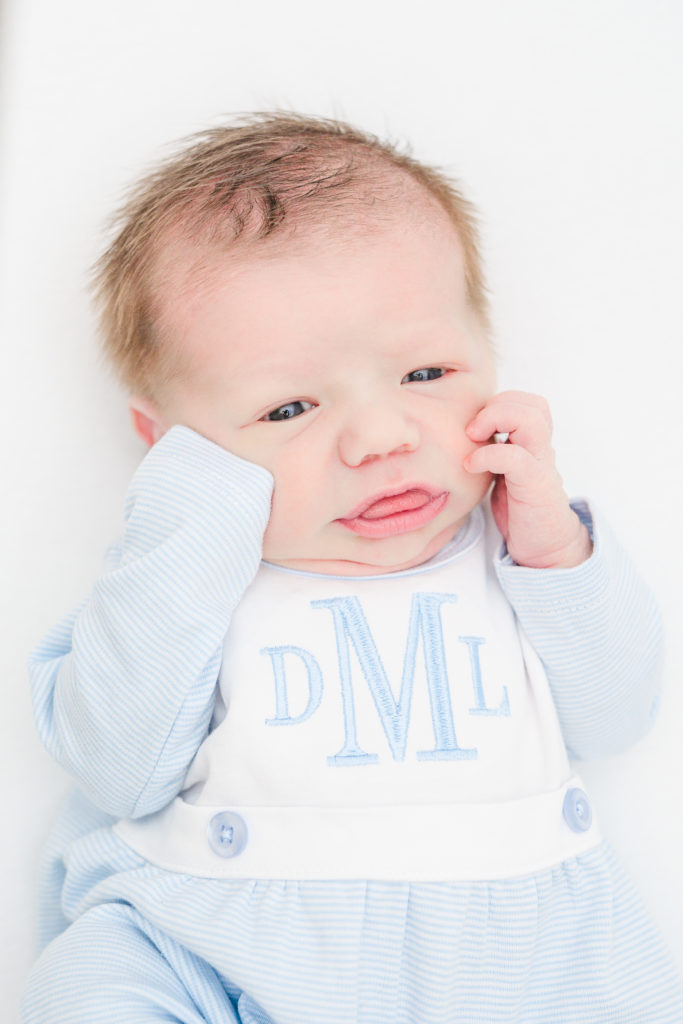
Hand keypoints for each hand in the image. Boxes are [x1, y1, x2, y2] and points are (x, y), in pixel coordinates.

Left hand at [463, 391, 592, 568]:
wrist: (544, 546)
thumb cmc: (519, 509)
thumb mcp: (502, 472)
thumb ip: (492, 449)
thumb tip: (460, 434)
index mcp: (533, 444)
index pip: (528, 402)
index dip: (501, 402)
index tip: (476, 425)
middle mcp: (541, 449)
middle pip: (533, 404)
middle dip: (497, 406)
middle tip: (473, 430)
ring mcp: (541, 465)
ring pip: (531, 420)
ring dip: (496, 420)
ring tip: (473, 438)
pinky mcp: (535, 486)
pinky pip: (516, 457)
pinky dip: (488, 454)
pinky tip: (471, 465)